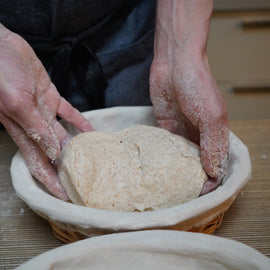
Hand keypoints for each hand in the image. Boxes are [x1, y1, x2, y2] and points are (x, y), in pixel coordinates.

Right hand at [0, 24, 93, 199]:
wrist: (0, 45)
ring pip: (64, 135)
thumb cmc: (0, 72)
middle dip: (67, 169)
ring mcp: (44, 111)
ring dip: (78, 147)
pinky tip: (92, 131)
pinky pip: (69, 112)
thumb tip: (53, 150)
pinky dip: (81, 121)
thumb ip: (35, 127)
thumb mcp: (16, 103)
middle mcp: (34, 125)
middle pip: (53, 154)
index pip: (38, 164)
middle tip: (84, 180)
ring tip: (94, 158)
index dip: (50, 182)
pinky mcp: (51, 97)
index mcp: (22, 131)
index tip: (64, 196)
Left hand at [150, 0, 229, 192]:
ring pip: (180, 157)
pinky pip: (165, 146)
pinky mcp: (165, 125)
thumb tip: (213, 170)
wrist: (173, 63)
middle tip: (182, 193)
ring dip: (176, 169)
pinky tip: (157, 167)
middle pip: (197, 162)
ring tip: (168, 184)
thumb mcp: (211, 115)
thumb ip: (212, 143)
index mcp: (215, 133)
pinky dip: (162, 156)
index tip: (200, 192)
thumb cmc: (197, 83)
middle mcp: (199, 134)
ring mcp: (181, 130)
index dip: (210, 178)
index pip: (216, 162)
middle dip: (192, 178)